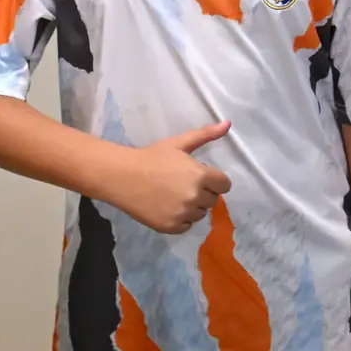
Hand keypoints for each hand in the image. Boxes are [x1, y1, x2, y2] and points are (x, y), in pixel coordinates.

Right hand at [110, 122, 231, 233]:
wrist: (122, 176)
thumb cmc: (152, 157)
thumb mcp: (180, 143)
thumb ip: (206, 134)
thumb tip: (228, 123)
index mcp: (201, 176)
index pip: (225, 185)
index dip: (215, 181)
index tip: (202, 177)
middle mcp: (195, 197)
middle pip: (213, 200)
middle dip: (203, 192)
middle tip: (184, 184)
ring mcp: (182, 213)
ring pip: (200, 214)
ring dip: (193, 207)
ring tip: (175, 195)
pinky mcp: (170, 227)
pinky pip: (186, 226)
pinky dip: (181, 219)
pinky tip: (168, 207)